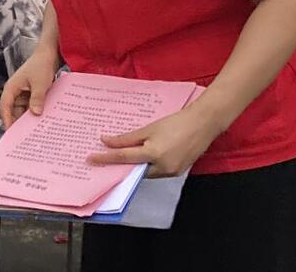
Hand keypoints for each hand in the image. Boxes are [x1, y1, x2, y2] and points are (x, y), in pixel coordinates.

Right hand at [0, 51, 55, 128]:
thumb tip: (35, 114)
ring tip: (34, 131)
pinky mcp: (31, 95)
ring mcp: (23, 94)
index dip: (7, 119)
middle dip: (18, 123)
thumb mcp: (40, 83)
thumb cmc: (41, 65)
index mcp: (11, 88)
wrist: (49, 55)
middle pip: (13, 111)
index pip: (5, 106)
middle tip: (24, 137)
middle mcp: (15, 92)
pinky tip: (41, 121)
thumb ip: (37, 99)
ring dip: (28, 118)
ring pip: (23, 110)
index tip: (11, 132)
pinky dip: (34, 113)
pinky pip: (31, 107)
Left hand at [88, 106, 222, 177]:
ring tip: (123, 157)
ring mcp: (171, 172)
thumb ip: (127, 138)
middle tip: (105, 160)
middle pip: (135, 170)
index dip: (106, 158)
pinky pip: (157, 172)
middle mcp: (162, 167)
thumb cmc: (177, 122)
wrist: (203, 124)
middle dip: (121, 166)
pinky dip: (148, 166)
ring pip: (146, 173)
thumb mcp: (149, 128)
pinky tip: (143, 157)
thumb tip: (108, 142)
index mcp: (154, 154)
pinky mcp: (178, 172)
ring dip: (135, 166)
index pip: (124, 158)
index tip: (92, 158)